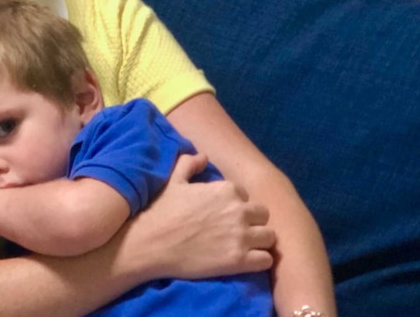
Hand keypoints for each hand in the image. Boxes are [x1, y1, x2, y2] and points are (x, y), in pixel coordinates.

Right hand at [121, 153, 275, 281]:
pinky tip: (244, 262)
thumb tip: (203, 157)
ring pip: (270, 237)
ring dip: (259, 242)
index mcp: (227, 189)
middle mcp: (238, 210)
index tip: (224, 216)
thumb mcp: (173, 181)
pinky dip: (258, 261)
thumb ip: (190, 164)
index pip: (247, 196)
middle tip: (236, 232)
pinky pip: (266, 260)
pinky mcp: (239, 261)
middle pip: (263, 215)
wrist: (150, 243)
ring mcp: (241, 236)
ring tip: (244, 248)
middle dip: (253, 222)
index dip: (236, 206)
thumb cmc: (161, 211)